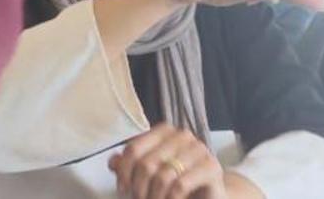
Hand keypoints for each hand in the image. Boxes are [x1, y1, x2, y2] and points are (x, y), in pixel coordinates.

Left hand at [110, 124, 225, 198]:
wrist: (210, 194)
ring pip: (163, 175)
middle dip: (138, 187)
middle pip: (146, 163)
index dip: (124, 171)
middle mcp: (182, 136)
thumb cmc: (177, 181)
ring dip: (154, 195)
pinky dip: (170, 198)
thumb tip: (113, 162)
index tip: (122, 189)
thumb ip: (129, 165)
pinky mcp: (211, 168)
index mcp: (164, 130)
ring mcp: (199, 150)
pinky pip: (180, 185)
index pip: (133, 149)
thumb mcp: (150, 173)